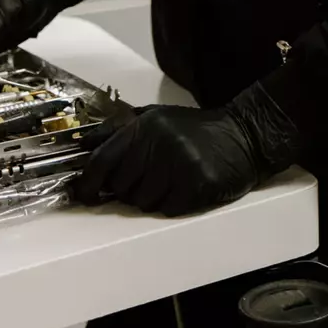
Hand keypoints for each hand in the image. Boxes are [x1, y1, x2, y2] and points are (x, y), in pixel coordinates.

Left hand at [70, 85, 299, 215]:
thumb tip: (82, 145)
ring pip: (142, 203)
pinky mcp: (197, 184)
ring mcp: (179, 163)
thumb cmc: (195, 130)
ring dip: (152, 199)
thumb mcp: (157, 117)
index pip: (102, 161)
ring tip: (170, 183)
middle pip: (121, 187)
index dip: (88, 184)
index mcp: (144, 125)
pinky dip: (173, 205)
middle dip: (128, 190)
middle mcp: (159, 142)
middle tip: (147, 181)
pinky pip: (167, 209)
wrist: (244, 135)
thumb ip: (120, 129)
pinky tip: (185, 190)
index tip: (85, 196)